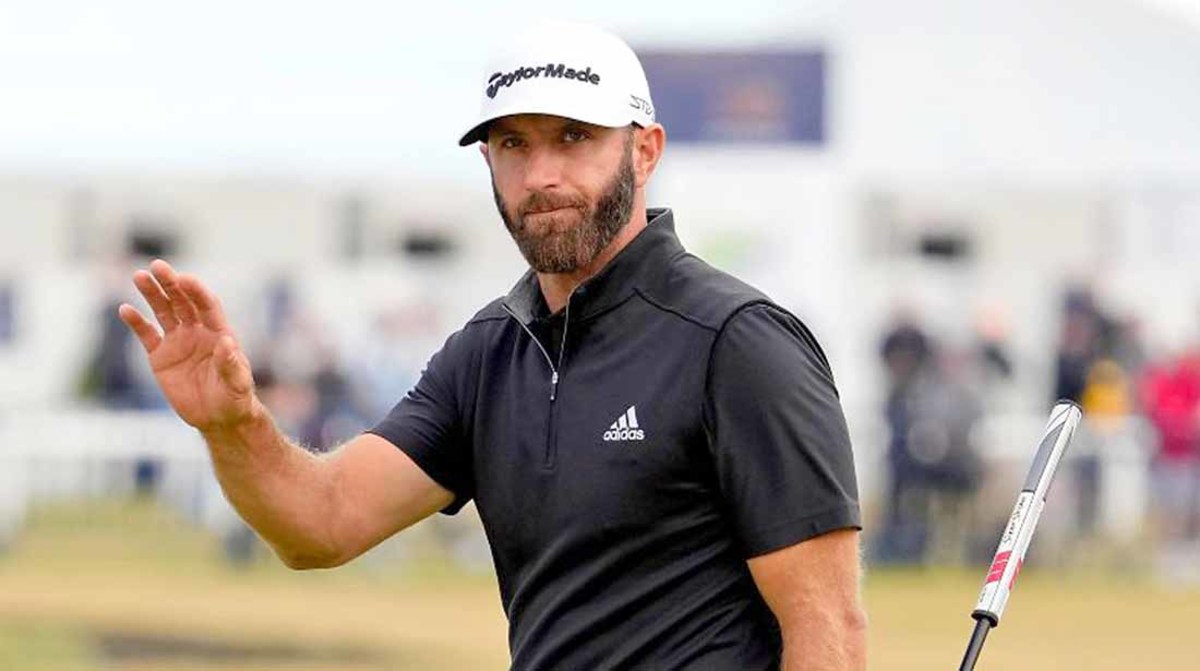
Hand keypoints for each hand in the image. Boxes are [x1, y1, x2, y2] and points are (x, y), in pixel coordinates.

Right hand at [119, 260, 259, 432]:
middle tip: (157, 266)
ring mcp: (178, 342)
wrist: (218, 418)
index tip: (184, 279)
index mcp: (219, 333)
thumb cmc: (234, 398)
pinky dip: (136, 322)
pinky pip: (147, 335)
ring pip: (163, 312)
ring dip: (152, 294)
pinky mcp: (161, 357)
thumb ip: (231, 364)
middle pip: (183, 302)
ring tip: (139, 276)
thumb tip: (226, 343)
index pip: (207, 305)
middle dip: (170, 284)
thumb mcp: (237, 383)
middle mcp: (198, 332)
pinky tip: (125, 309)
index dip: (196, 291)